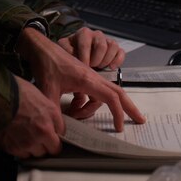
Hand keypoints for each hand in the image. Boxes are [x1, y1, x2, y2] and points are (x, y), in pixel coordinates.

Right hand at [0, 75, 64, 158]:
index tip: (52, 133)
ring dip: (33, 147)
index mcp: (51, 114)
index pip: (61, 132)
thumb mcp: (37, 94)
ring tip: (23, 135)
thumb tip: (47, 118)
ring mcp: (29, 142)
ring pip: (37, 154)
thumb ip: (46, 111)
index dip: (55, 132)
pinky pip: (23, 155)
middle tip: (37, 136)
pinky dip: (20, 149)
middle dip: (46, 143)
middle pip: (52, 148)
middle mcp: (43, 130)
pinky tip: (14, 137)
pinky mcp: (15, 149)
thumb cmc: (12, 90)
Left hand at [16, 28, 144, 131]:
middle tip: (140, 120)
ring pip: (103, 93)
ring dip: (94, 108)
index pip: (110, 97)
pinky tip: (74, 106)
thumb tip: (61, 132)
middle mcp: (92, 76)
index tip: (119, 128)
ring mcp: (88, 75)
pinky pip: (93, 91)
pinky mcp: (83, 75)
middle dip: (129, 107)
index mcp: (87, 79)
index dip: (117, 113)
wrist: (41, 48)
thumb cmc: (46, 66)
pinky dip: (87, 102)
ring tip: (77, 115)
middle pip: (117, 92)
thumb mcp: (47, 91)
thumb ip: (55, 113)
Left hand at [57, 27, 124, 68]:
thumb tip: (73, 62)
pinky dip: (117, 61)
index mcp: (83, 33)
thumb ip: (66, 53)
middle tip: (91, 68)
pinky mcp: (114, 49)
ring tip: (99, 67)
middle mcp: (96, 35)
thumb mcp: (64, 50)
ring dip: (106, 60)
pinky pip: (121, 52)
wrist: (76, 53)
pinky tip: (111, 67)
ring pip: (112, 46)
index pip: (86, 43)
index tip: (83, 67)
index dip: (85, 57)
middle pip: (101, 45)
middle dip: (96, 60)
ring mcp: (106, 40)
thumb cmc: (70, 52)